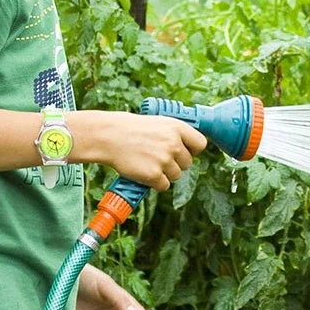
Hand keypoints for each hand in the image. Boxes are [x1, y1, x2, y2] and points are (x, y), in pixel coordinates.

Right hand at [81, 111, 207, 189]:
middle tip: (157, 157)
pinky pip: (164, 186)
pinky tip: (143, 171)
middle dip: (175, 163)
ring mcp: (164, 160)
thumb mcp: (158, 123)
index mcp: (177, 127)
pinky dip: (154, 183)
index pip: (201, 144)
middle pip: (187, 163)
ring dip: (164, 174)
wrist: (108, 136)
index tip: (183, 151)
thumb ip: (174, 134)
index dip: (192, 150)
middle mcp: (174, 143)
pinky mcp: (154, 175)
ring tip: (147, 162)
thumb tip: (188, 148)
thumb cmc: (131, 129)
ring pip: (176, 176)